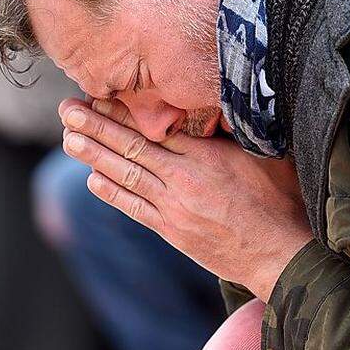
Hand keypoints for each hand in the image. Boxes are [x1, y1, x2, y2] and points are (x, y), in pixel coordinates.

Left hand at [60, 97, 313, 300]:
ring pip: (126, 174)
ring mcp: (174, 207)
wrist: (282, 255)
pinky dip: (111, 192)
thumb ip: (238, 132)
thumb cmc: (283, 201)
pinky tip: (92, 178)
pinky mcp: (172, 231)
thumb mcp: (267, 156)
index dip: (123, 111)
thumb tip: (222, 103)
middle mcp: (185, 178)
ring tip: (68, 138)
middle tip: (67, 110)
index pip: (155, 126)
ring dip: (93, 156)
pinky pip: (134, 208)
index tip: (99, 94)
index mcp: (208, 155)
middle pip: (131, 146)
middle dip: (96, 126)